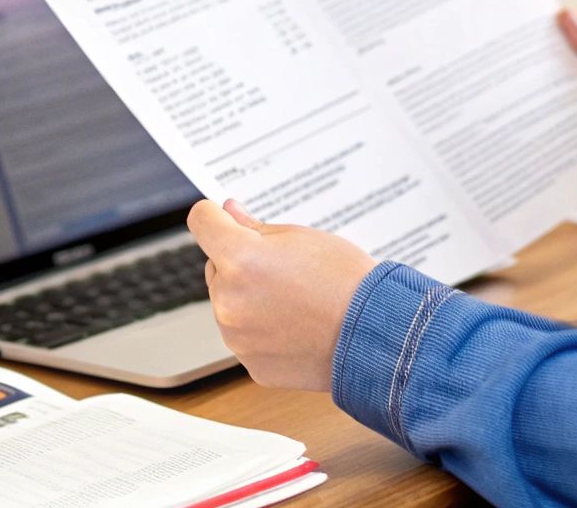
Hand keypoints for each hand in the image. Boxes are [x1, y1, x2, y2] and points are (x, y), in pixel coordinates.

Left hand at [187, 199, 377, 390]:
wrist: (374, 335)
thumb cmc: (346, 281)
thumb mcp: (302, 237)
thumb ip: (255, 227)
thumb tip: (229, 213)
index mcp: (239, 259)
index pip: (201, 220)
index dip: (215, 216)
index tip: (227, 220)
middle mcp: (228, 300)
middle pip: (216, 267)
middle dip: (239, 264)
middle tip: (284, 270)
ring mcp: (237, 336)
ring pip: (229, 304)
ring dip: (249, 299)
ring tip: (295, 302)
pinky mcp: (250, 364)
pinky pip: (246, 336)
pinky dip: (263, 331)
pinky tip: (295, 327)